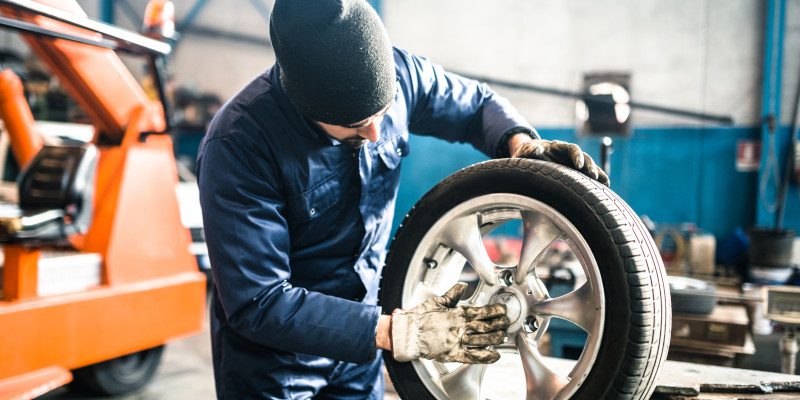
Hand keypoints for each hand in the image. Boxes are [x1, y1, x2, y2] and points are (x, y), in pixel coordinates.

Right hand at [391, 283, 508, 363]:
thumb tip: (463, 285)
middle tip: (506, 323)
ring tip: (503, 336)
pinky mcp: (453, 354)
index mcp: (457, 313)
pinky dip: (486, 357)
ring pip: (483, 340)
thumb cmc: (420, 317)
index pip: (482, 311)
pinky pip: (473, 356)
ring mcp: (457, 341)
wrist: (408, 333)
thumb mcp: (438, 301)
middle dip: (499, 324)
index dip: (495, 311)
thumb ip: (453, 294)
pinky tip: (495, 355)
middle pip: (486, 326)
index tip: (502, 310)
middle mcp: (460, 327)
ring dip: (495, 338)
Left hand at [511, 138, 609, 185]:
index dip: (577, 156)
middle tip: (593, 176)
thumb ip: (530, 150)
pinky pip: (586, 176)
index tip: (579, 165)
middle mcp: (568, 155)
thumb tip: (537, 150)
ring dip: (597, 174)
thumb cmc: (526, 154)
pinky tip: (605, 187)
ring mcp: (572, 164)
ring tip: (605, 183)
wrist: (527, 158)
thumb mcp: (525, 152)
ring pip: (588, 168)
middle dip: (590, 166)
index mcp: (558, 147)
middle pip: (584, 158)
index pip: (572, 149)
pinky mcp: (573, 174)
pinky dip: (596, 180)